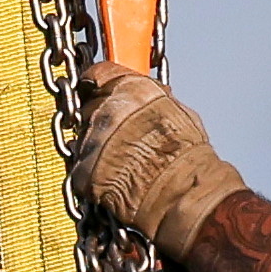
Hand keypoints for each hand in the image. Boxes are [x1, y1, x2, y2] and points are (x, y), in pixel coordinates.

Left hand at [71, 62, 247, 260]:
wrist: (184, 198)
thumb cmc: (188, 159)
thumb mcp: (178, 112)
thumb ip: (150, 98)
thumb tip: (140, 95)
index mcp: (133, 91)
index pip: (99, 73)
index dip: (98, 82)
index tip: (96, 87)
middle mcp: (107, 112)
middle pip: (88, 107)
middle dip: (100, 118)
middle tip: (121, 136)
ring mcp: (92, 143)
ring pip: (83, 138)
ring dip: (97, 148)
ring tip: (124, 163)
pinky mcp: (83, 171)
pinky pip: (81, 166)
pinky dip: (94, 173)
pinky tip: (116, 180)